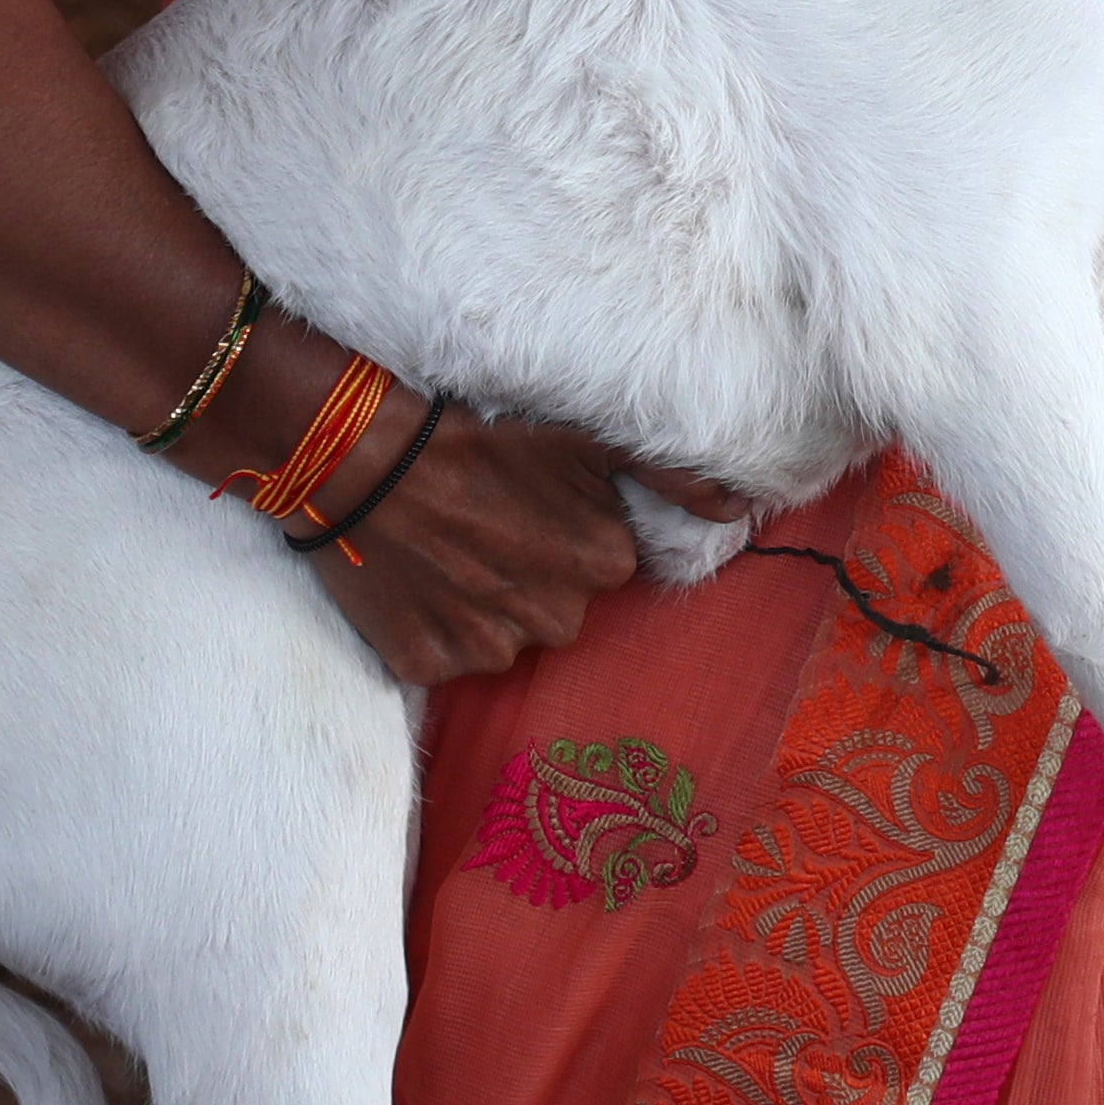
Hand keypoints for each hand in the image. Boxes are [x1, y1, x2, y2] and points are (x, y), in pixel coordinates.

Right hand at [306, 388, 747, 686]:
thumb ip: (672, 475)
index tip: (530, 506)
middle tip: (487, 525)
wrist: (364, 458)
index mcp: (603, 564)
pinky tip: (421, 581)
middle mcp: (556, 618)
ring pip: (506, 636)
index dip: (566, 532)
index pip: (604, 563)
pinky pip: (449, 658)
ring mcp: (488, 649)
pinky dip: (438, 627)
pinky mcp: (427, 665)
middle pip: (558, 606)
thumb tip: (739, 510)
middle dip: (531, 573)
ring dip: (485, 604)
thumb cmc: (480, 438)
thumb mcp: (586, 440)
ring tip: (451, 550)